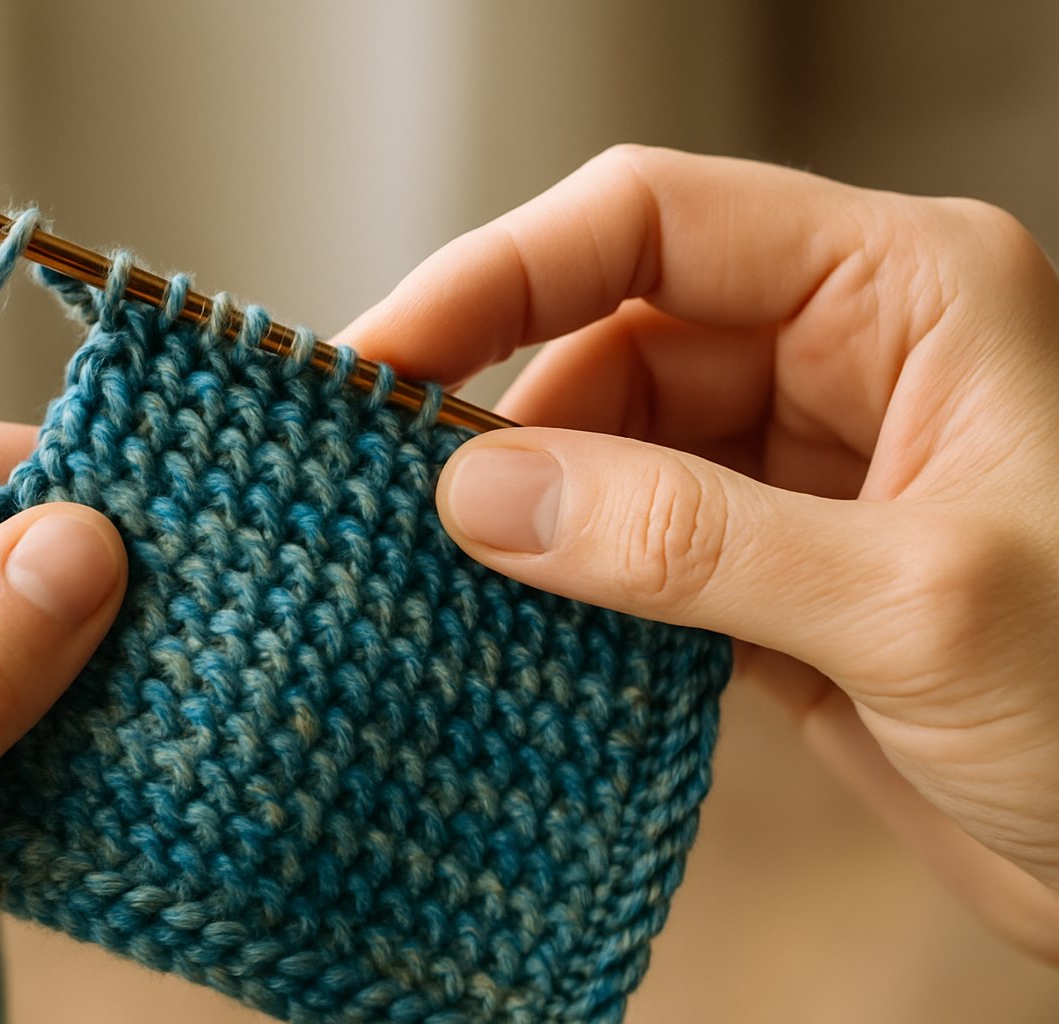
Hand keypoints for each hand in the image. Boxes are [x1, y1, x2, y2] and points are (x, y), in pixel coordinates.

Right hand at [337, 146, 1058, 959]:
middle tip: (391, 504)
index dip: (498, 277)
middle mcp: (846, 358)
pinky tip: (514, 628)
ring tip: (441, 580)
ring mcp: (806, 472)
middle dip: (501, 416)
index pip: (653, 224)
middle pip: (613, 340)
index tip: (379, 360)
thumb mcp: (915, 606)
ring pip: (612, 451)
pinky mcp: (778, 575)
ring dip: (527, 513)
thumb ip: (687, 540)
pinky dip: (569, 587)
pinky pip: (635, 549)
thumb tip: (480, 493)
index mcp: (903, 294)